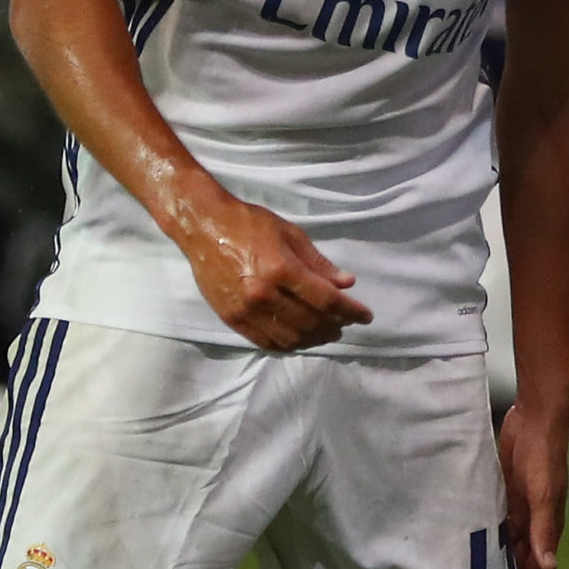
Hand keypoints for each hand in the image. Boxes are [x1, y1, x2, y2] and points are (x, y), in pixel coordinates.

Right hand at [171, 191, 372, 351]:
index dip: (350, 311)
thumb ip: (319, 263)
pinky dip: (288, 344)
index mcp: (281, 269)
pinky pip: (266, 342)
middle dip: (334, 326)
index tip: (365, 316)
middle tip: (344, 324)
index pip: (325, 300)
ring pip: (290, 338)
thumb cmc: (249, 223)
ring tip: (325, 332)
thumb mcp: (290, 233)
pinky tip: (299, 338)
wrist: (203, 227)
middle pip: (310, 323)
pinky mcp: (232, 319)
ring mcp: (246, 310)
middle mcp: (264, 294)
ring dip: (314, 340)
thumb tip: (346, 284)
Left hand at [496, 400, 568, 568]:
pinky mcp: (502, 495)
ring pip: (505, 542)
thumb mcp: (542, 495)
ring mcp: (516, 509)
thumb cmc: (542, 457)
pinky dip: (484, 534)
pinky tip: (464, 544)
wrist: (532, 420)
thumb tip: (549, 567)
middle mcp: (531, 522)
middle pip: (519, 558)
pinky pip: (493, 522)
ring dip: (492, 557)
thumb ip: (543, 530)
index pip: (537, 567)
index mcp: (546, 526)